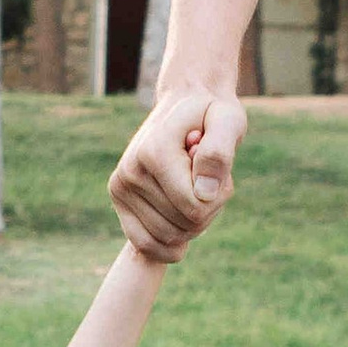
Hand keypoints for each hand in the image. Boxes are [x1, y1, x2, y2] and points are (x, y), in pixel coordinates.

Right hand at [109, 85, 245, 261]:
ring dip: (194, 221)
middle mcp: (130, 171)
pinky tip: (185, 218)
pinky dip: (171, 242)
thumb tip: (204, 192)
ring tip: (195, 187)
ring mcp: (120, 186)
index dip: (219, 197)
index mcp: (154, 152)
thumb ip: (219, 151)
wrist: (185, 103)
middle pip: (183, 226)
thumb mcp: (228, 121)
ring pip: (168, 238)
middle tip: (210, 177)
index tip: (221, 169)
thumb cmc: (212, 114)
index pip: (194, 208)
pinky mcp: (119, 198)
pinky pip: (145, 244)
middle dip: (208, 209)